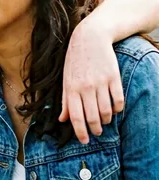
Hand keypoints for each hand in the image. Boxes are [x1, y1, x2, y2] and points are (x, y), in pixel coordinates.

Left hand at [60, 16, 123, 142]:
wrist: (90, 39)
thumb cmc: (75, 61)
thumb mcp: (65, 80)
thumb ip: (65, 101)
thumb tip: (62, 120)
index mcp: (71, 89)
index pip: (75, 117)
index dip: (80, 132)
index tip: (84, 141)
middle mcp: (85, 88)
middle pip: (92, 117)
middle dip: (95, 129)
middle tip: (96, 133)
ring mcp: (100, 83)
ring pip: (106, 111)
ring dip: (106, 120)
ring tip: (104, 122)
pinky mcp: (113, 78)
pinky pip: (118, 100)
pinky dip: (117, 109)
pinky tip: (114, 109)